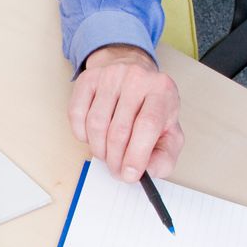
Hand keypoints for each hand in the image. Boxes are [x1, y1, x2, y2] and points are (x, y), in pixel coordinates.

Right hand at [68, 44, 183, 181]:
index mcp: (162, 91)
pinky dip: (82, 134)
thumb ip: (165, 156)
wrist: (133, 71)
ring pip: (96, 124)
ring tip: (106, 153)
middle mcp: (136, 78)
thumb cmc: (151, 106)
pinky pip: (77, 114)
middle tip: (116, 170)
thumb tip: (148, 171)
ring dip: (99, 149)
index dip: (137, 155)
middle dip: (115, 159)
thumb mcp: (169, 131)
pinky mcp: (87, 78)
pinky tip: (92, 136)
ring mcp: (110, 76)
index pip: (148, 126)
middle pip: (119, 129)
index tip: (129, 175)